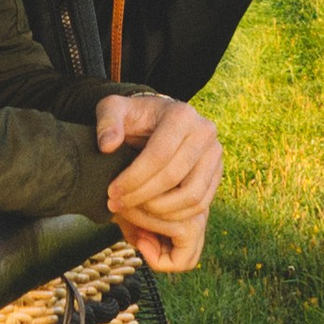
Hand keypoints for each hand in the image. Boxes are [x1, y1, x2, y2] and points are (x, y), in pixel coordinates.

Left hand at [97, 91, 222, 271]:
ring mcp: (214, 153)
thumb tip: (108, 145)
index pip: (158, 155)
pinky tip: (150, 214)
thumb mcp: (114, 108)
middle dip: (141, 197)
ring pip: (191, 196)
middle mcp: (204, 132)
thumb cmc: (135, 117)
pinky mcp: (217, 172)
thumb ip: (107, 121)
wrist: (159, 120)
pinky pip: (200, 204)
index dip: (133, 178)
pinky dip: (175, 216)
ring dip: (159, 212)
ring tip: (132, 210)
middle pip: (174, 177)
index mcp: (181, 114)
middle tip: (116, 204)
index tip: (112, 192)